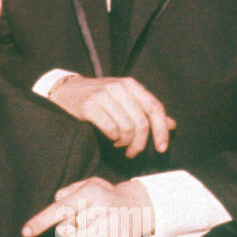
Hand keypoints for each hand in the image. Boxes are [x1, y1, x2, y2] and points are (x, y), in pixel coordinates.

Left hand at [22, 176, 154, 236]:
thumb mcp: (87, 184)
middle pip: (64, 231)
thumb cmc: (103, 196)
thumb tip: (56, 203)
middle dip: (67, 228)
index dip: (41, 221)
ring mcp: (114, 227)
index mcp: (91, 191)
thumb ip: (67, 192)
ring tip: (88, 230)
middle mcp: (103, 208)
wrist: (138, 206)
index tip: (25, 233)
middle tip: (81, 221)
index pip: (60, 209)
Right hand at [49, 74, 175, 157]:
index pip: (155, 108)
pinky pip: (110, 129)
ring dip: (125, 142)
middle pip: (141, 122)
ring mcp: (103, 95)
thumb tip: (172, 125)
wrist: (64, 92)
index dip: (161, 130)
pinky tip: (109, 138)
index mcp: (130, 84)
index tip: (161, 148)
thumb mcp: (125, 100)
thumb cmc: (98, 98)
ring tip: (119, 143)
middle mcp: (118, 87)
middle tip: (134, 152)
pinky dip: (113, 138)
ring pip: (127, 128)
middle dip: (140, 143)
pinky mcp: (89, 106)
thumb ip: (147, 111)